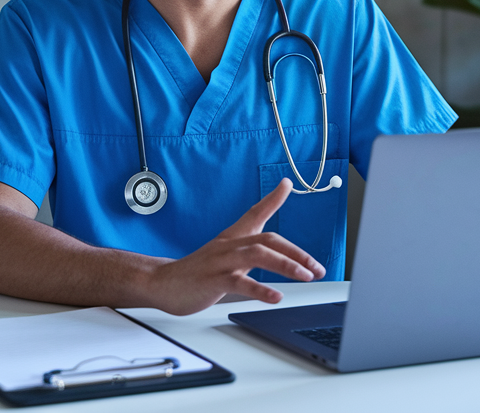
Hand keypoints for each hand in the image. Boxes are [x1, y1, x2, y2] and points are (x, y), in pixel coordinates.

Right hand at [144, 178, 325, 314]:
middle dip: (297, 252)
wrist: (162, 282)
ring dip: (286, 264)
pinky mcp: (214, 281)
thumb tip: (269, 248)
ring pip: (258, 255)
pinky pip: (241, 283)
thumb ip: (247, 248)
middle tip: (317, 267)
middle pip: (268, 239)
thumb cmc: (197, 271)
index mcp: (232, 238)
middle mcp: (229, 246)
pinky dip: (261, 289)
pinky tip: (276, 296)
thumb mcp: (224, 254)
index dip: (272, 198)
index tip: (287, 184)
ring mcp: (222, 262)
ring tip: (305, 276)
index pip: (255, 212)